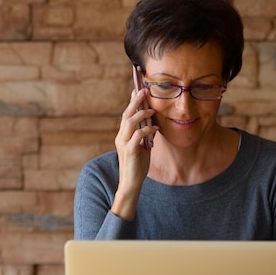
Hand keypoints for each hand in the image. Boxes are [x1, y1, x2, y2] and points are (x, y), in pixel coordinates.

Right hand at [111, 89, 158, 219]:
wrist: (131, 184)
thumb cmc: (137, 166)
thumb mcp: (142, 148)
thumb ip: (144, 136)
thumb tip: (152, 124)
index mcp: (123, 136)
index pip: (126, 115)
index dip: (131, 102)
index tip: (137, 90)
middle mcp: (120, 137)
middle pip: (126, 115)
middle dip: (135, 102)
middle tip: (143, 91)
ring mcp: (123, 144)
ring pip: (130, 122)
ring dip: (141, 114)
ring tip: (152, 109)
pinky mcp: (129, 151)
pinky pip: (138, 135)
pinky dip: (147, 129)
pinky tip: (155, 128)